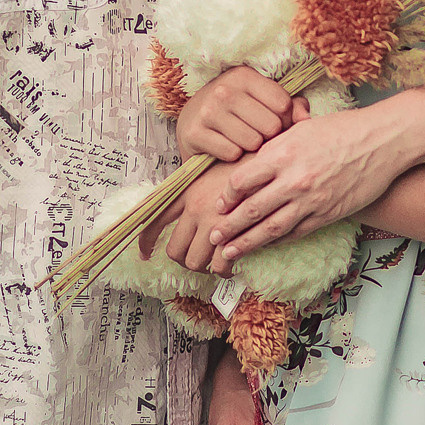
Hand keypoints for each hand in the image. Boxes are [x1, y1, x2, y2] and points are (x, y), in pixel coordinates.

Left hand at [137, 158, 239, 273]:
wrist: (280, 156)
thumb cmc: (250, 158)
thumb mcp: (215, 165)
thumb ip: (196, 186)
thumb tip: (184, 207)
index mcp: (188, 190)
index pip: (155, 219)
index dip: (146, 241)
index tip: (145, 254)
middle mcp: (198, 207)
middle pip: (176, 251)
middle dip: (186, 260)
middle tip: (198, 258)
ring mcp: (216, 223)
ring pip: (198, 263)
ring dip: (207, 267)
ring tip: (219, 261)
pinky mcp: (238, 235)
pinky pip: (224, 265)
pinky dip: (229, 269)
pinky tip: (236, 261)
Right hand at [178, 67, 307, 161]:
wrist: (191, 120)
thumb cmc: (236, 110)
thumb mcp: (262, 99)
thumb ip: (292, 106)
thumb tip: (306, 119)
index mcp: (244, 75)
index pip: (283, 104)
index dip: (284, 119)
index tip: (273, 119)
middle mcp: (224, 90)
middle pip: (270, 126)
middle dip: (268, 135)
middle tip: (257, 133)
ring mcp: (207, 110)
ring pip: (252, 142)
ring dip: (251, 147)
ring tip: (242, 139)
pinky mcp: (193, 132)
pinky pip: (231, 153)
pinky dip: (232, 155)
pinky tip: (226, 145)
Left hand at [207, 95, 423, 264]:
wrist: (383, 141)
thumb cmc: (343, 128)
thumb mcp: (302, 127)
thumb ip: (276, 146)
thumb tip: (254, 162)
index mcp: (284, 152)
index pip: (242, 180)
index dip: (227, 195)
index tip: (219, 204)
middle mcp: (294, 179)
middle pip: (252, 209)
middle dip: (228, 227)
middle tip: (212, 237)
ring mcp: (312, 200)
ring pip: (271, 228)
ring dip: (247, 243)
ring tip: (229, 253)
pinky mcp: (328, 214)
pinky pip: (296, 232)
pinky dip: (277, 241)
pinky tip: (265, 246)